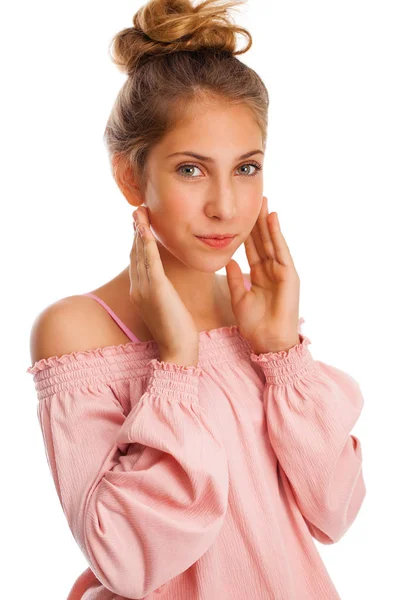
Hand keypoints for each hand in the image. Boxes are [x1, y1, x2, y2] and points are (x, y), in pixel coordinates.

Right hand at [129, 206, 199, 365]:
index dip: (138, 241)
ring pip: (140, 253)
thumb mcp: (168, 307)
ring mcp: (143, 288)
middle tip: (137, 211)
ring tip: (139, 212)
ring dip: (139, 231)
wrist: (178, 351)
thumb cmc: (178, 331)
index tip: (141, 224)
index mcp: (140, 292)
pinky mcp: (155, 289)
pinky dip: (146, 242)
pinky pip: (149, 261)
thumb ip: (163, 292)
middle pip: (135, 253)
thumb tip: (165, 283)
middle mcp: (137, 288)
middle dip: (136, 231)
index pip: (138, 261)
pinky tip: (145, 228)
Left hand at [225, 196, 300, 353]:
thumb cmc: (255, 324)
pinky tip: (272, 218)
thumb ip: (235, 278)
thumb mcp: (239, 297)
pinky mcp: (290, 275)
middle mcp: (272, 270)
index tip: (238, 214)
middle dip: (257, 220)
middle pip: (262, 240)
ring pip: (272, 241)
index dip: (245, 231)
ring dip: (267, 221)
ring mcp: (282, 271)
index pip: (251, 247)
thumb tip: (228, 259)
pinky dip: (277, 234)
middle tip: (253, 198)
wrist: (269, 342)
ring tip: (263, 201)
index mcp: (259, 274)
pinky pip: (281, 251)